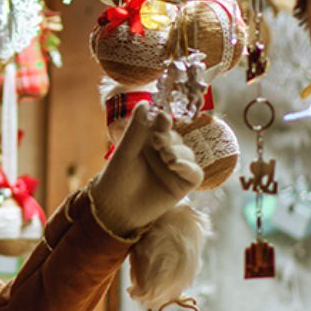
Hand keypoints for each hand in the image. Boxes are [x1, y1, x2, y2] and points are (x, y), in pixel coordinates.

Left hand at [90, 102, 203, 237]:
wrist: (115, 208)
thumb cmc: (116, 177)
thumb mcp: (125, 150)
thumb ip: (137, 128)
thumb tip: (145, 102)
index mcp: (149, 140)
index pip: (164, 124)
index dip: (165, 120)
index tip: (161, 117)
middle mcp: (164, 151)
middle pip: (178, 137)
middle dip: (170, 138)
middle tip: (158, 142)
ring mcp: (175, 168)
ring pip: (187, 153)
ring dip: (178, 151)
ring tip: (165, 157)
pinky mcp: (183, 185)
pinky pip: (195, 173)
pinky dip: (189, 167)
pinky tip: (175, 165)